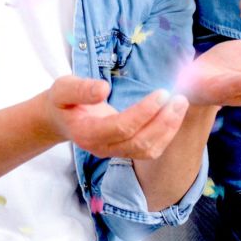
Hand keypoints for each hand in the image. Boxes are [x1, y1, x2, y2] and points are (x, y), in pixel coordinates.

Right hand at [42, 76, 188, 159]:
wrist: (59, 119)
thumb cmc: (62, 101)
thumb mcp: (62, 89)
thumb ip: (80, 89)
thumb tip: (103, 88)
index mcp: (87, 133)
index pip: (121, 127)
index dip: (144, 112)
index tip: (162, 93)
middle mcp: (103, 148)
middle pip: (139, 143)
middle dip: (163, 123)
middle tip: (180, 99)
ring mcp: (114, 152)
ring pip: (147, 150)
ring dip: (168, 129)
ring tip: (181, 105)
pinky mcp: (124, 150)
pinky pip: (149, 149)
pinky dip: (165, 135)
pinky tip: (174, 116)